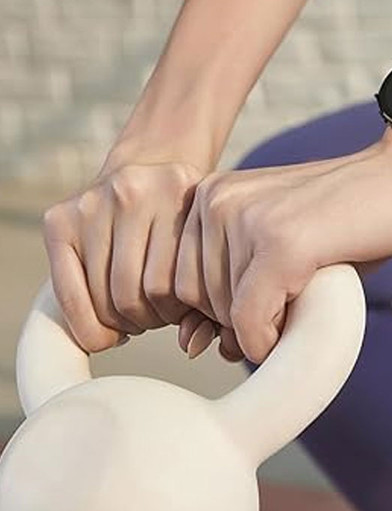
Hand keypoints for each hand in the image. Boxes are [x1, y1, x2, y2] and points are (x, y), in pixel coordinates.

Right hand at [42, 153, 214, 353]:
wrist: (151, 164)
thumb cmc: (186, 216)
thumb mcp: (208, 237)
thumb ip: (211, 286)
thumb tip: (193, 345)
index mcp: (182, 188)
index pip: (176, 284)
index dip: (178, 314)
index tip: (182, 315)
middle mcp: (135, 189)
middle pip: (137, 292)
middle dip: (149, 319)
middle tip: (155, 317)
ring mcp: (95, 201)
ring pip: (104, 297)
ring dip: (120, 323)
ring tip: (135, 315)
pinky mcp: (61, 217)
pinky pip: (69, 293)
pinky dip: (86, 323)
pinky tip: (105, 324)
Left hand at [174, 128, 391, 363]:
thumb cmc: (347, 217)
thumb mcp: (277, 247)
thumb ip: (230, 287)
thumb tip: (193, 346)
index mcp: (210, 194)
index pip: (177, 278)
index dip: (217, 307)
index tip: (262, 302)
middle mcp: (218, 200)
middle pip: (193, 298)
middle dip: (236, 318)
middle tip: (287, 305)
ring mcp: (248, 219)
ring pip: (221, 312)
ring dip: (258, 329)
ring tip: (301, 300)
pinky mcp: (282, 244)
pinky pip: (251, 319)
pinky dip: (270, 340)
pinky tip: (298, 324)